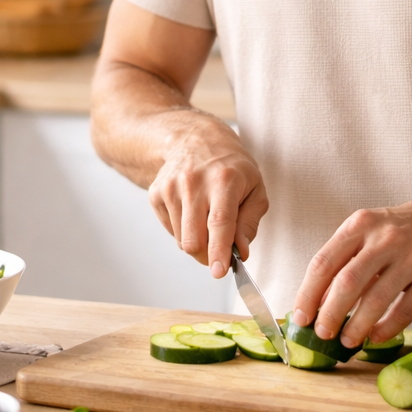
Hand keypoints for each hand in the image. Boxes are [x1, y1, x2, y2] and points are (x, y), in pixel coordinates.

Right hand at [147, 116, 268, 278]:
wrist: (195, 140)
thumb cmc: (231, 168)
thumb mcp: (255, 188)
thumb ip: (250, 222)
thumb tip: (241, 251)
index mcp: (224, 180)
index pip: (220, 222)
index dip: (219, 250)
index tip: (219, 271)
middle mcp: (194, 182)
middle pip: (194, 239)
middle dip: (208, 255)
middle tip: (220, 250)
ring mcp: (171, 187)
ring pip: (182, 240)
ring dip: (197, 241)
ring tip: (206, 219)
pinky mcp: (156, 193)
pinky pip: (171, 231)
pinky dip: (183, 231)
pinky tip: (192, 211)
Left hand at [289, 195, 411, 347]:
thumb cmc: (406, 230)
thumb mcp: (371, 232)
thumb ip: (346, 260)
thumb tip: (319, 302)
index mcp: (360, 224)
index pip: (324, 262)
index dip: (308, 294)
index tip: (300, 317)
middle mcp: (385, 237)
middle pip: (347, 282)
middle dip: (330, 313)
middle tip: (322, 334)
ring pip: (376, 298)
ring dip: (357, 326)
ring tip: (347, 341)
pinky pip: (405, 309)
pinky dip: (387, 328)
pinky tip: (375, 338)